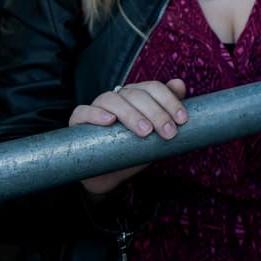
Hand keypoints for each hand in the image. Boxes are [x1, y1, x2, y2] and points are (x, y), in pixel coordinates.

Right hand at [68, 79, 188, 194]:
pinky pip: (83, 111)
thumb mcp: (156, 134)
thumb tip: (179, 84)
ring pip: (112, 100)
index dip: (169, 100)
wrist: (109, 176)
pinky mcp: (78, 121)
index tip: (182, 120)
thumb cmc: (134, 150)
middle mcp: (117, 97)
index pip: (153, 88)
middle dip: (156, 112)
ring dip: (131, 114)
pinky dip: (96, 113)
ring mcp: (96, 107)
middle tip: (168, 132)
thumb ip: (167, 111)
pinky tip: (110, 121)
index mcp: (137, 95)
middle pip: (136, 95)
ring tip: (145, 131)